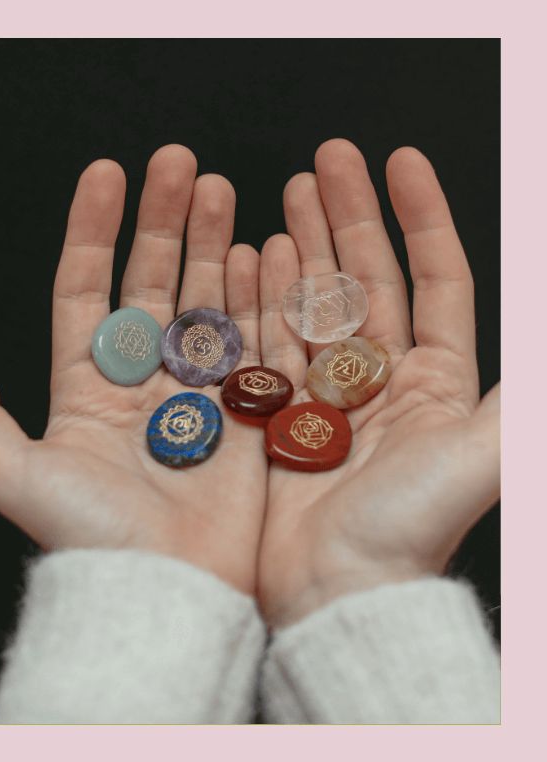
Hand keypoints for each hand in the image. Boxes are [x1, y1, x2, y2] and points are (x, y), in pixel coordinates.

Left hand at [0, 146, 265, 594]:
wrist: (168, 593)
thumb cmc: (94, 539)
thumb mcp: (20, 473)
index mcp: (88, 388)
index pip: (88, 289)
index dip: (95, 229)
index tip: (109, 172)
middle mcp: (144, 385)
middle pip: (152, 284)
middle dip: (164, 223)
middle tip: (181, 166)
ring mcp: (200, 398)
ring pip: (206, 305)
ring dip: (212, 247)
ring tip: (221, 190)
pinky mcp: (248, 418)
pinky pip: (255, 345)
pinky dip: (259, 298)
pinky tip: (263, 253)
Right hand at [257, 140, 499, 626]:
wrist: (340, 591)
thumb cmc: (410, 526)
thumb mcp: (480, 453)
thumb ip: (517, 405)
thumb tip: (543, 347)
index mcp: (438, 383)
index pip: (437, 280)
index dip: (422, 217)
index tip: (397, 161)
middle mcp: (385, 385)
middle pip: (369, 282)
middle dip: (350, 217)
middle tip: (324, 162)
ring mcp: (328, 400)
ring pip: (316, 305)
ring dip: (304, 248)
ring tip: (285, 194)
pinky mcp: (281, 420)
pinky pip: (271, 346)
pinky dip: (262, 300)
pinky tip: (254, 257)